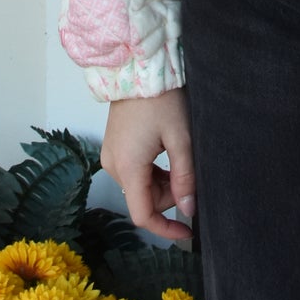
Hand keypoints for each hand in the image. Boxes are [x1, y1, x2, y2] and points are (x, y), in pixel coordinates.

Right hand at [101, 90, 195, 243]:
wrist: (138, 67)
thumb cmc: (161, 98)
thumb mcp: (181, 138)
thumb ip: (185, 177)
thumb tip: (189, 209)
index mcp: (128, 168)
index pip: (143, 215)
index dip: (166, 229)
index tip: (187, 232)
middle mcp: (113, 166)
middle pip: (143, 199)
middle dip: (169, 195)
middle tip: (188, 170)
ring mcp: (111, 156)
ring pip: (139, 186)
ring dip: (161, 182)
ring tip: (177, 154)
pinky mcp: (113, 147)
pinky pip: (133, 172)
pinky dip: (151, 171)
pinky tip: (164, 152)